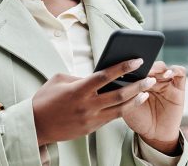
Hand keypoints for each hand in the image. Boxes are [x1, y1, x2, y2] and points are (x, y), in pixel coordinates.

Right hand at [32, 58, 155, 145]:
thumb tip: (98, 77)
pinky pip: (112, 117)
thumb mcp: (59, 80)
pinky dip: (124, 109)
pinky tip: (132, 102)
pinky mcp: (91, 128)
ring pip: (120, 109)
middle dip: (138, 85)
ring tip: (147, 91)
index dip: (122, 67)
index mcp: (78, 90)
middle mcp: (86, 105)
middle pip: (119, 95)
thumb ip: (79, 77)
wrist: (36, 125)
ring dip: (136, 99)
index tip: (137, 60)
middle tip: (150, 78)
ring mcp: (90, 118)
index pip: (105, 76)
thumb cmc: (45, 99)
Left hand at [122, 61, 185, 154]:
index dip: (130, 63)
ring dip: (157, 67)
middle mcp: (151, 79)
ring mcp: (165, 82)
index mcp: (137, 80)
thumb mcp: (125, 104)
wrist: (153, 134)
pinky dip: (174, 70)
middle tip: (139, 66)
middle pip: (149, 63)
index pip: (135, 65)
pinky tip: (167, 74)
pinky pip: (180, 72)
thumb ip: (122, 91)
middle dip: (144, 64)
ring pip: (163, 66)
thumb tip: (113, 75)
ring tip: (152, 71)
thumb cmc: (137, 118)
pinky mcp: (178, 88)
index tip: (125, 62)